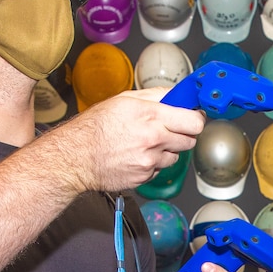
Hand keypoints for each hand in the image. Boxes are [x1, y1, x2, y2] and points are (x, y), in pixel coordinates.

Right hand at [39, 88, 202, 194]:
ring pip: (175, 156)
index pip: (194, 121)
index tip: (192, 116)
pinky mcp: (145, 177)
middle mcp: (154, 140)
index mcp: (151, 116)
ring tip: (145, 143)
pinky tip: (136, 155)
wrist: (76, 157)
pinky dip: (152, 163)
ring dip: (166, 150)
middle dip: (182, 134)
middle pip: (189, 140)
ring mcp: (150, 161)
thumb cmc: (95, 127)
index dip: (195, 118)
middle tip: (168, 129)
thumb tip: (177, 94)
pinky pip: (159, 169)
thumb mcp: (124, 99)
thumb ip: (156, 95)